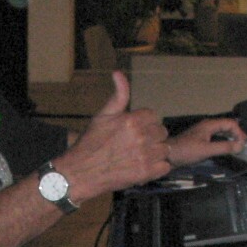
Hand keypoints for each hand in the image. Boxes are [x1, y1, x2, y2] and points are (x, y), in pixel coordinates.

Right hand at [57, 71, 171, 199]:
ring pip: (164, 149)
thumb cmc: (90, 143)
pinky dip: (157, 168)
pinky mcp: (146, 173)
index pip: (154, 116)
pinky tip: (143, 167)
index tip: (134, 131)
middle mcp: (140, 137)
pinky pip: (165, 166)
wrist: (81, 173)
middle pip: (161, 132)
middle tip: (136, 145)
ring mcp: (145, 156)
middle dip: (151, 137)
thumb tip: (118, 72)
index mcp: (131, 120)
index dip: (145, 123)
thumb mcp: (102, 115)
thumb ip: (118, 95)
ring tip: (140, 156)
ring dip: (155, 153)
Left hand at [168, 117, 246, 166]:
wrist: (168, 155)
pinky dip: (223, 141)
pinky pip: (215, 137)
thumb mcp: (207, 150)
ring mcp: (203, 132)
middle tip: (243, 145)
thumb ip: (224, 147)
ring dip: (230, 137)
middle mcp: (207, 125)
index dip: (239, 132)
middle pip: (226, 125)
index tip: (243, 144)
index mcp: (209, 125)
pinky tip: (224, 148)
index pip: (230, 123)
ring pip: (221, 131)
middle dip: (236, 133)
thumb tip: (241, 146)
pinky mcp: (199, 139)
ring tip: (237, 146)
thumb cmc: (186, 151)